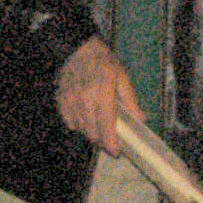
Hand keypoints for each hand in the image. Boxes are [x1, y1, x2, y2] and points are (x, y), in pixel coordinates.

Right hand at [56, 38, 142, 152]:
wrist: (77, 50)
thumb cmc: (104, 62)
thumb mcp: (122, 77)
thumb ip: (131, 100)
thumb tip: (141, 120)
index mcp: (102, 95)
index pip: (106, 127)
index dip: (111, 144)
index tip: (116, 152)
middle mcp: (84, 101)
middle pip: (92, 133)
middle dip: (102, 141)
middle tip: (110, 140)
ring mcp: (70, 103)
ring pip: (81, 129)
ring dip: (91, 133)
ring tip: (98, 127)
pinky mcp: (61, 102)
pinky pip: (69, 122)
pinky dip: (78, 125)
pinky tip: (85, 118)